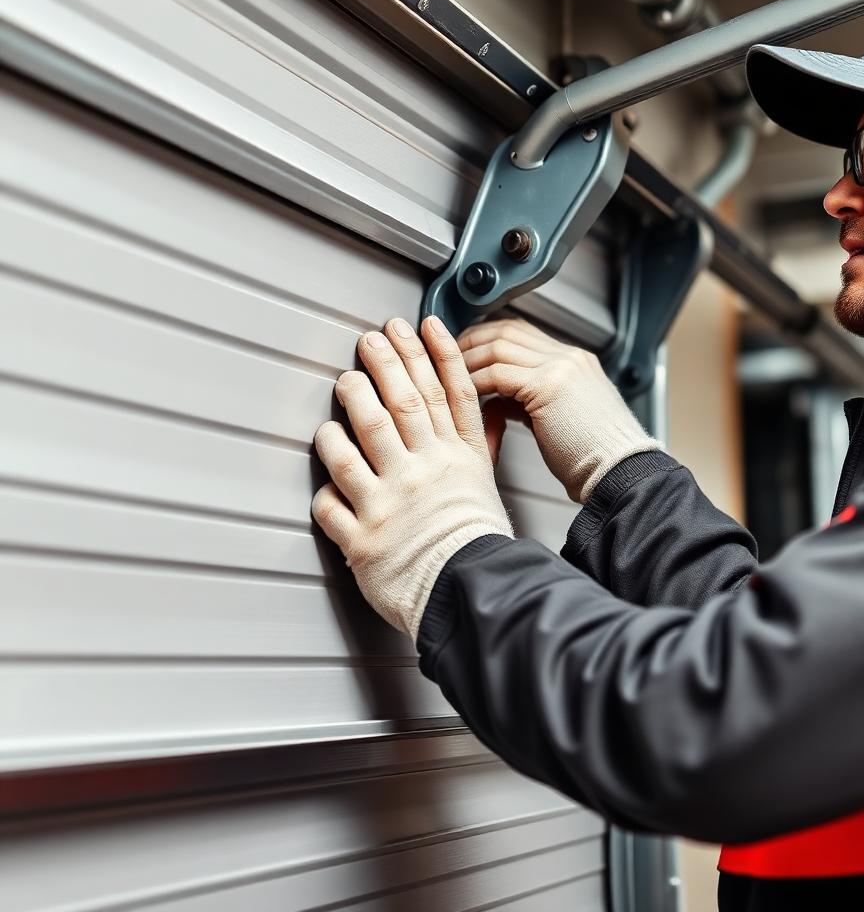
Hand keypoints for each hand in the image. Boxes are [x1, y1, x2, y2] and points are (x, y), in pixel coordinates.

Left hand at [312, 316, 512, 640]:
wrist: (471, 593)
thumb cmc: (476, 541)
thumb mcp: (486, 485)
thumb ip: (479, 445)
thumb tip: (485, 411)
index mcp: (458, 459)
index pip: (448, 393)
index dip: (433, 353)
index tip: (418, 325)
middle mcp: (425, 473)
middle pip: (404, 402)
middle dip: (385, 362)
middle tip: (369, 339)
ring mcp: (392, 502)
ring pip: (364, 436)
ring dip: (351, 404)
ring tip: (345, 383)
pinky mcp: (363, 536)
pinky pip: (331, 499)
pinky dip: (324, 478)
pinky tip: (323, 455)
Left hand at [458, 318, 660, 503]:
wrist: (621, 472)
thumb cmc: (594, 457)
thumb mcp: (560, 418)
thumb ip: (528, 400)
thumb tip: (496, 400)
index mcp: (575, 362)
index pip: (521, 332)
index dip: (487, 337)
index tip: (466, 350)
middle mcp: (568, 357)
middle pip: (506, 331)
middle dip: (471, 341)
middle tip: (445, 356)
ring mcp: (560, 367)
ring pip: (498, 347)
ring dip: (468, 360)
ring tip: (448, 376)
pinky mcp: (549, 385)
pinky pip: (498, 373)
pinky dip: (476, 381)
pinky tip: (465, 393)